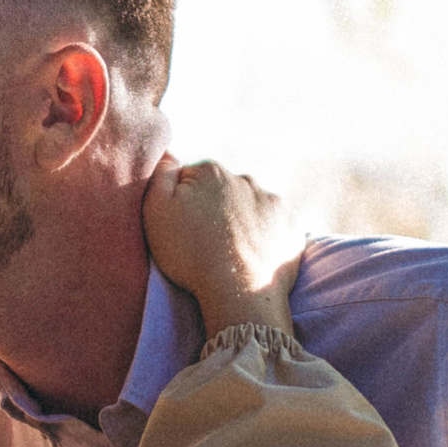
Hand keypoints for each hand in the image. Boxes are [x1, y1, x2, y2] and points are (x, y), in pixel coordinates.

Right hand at [141, 154, 299, 331]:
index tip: (182, 226)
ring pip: (251, 206)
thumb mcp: (156, 211)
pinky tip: (252, 254)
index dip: (182, 202)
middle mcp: (246, 179)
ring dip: (242, 220)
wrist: (238, 292)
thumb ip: (160, 175)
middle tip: (205, 241)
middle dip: (215, 207)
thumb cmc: (190, 253)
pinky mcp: (291, 226)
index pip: (191, 178)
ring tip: (230, 250)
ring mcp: (273, 202)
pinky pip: (274, 225)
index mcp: (211, 172)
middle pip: (223, 190)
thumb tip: (169, 155)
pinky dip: (264, 236)